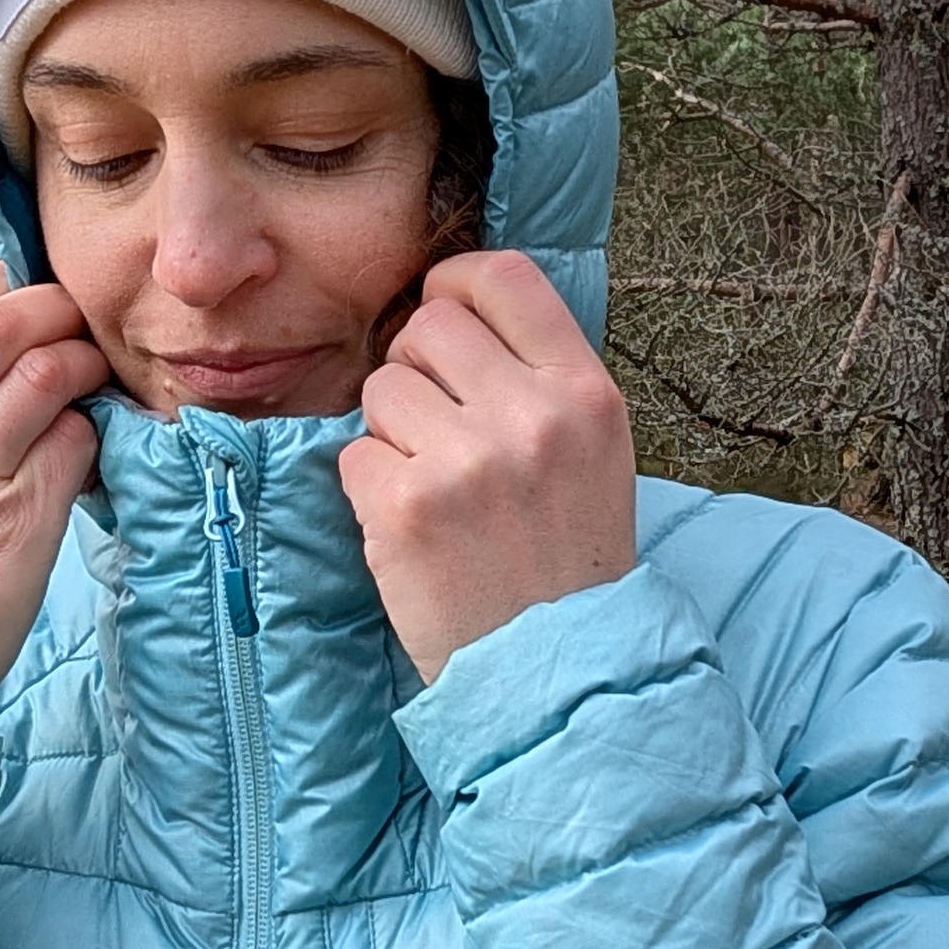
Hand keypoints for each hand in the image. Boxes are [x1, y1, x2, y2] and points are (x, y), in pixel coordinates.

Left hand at [339, 251, 637, 680]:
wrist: (559, 671)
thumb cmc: (568, 558)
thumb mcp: (594, 450)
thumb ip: (540, 376)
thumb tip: (454, 307)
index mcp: (586, 392)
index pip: (505, 277)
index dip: (456, 283)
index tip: (443, 310)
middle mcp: (530, 416)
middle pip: (429, 326)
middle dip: (416, 366)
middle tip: (436, 425)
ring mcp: (466, 461)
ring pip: (382, 387)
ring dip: (392, 431)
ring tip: (434, 486)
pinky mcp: (406, 508)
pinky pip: (354, 453)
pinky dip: (370, 487)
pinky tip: (413, 526)